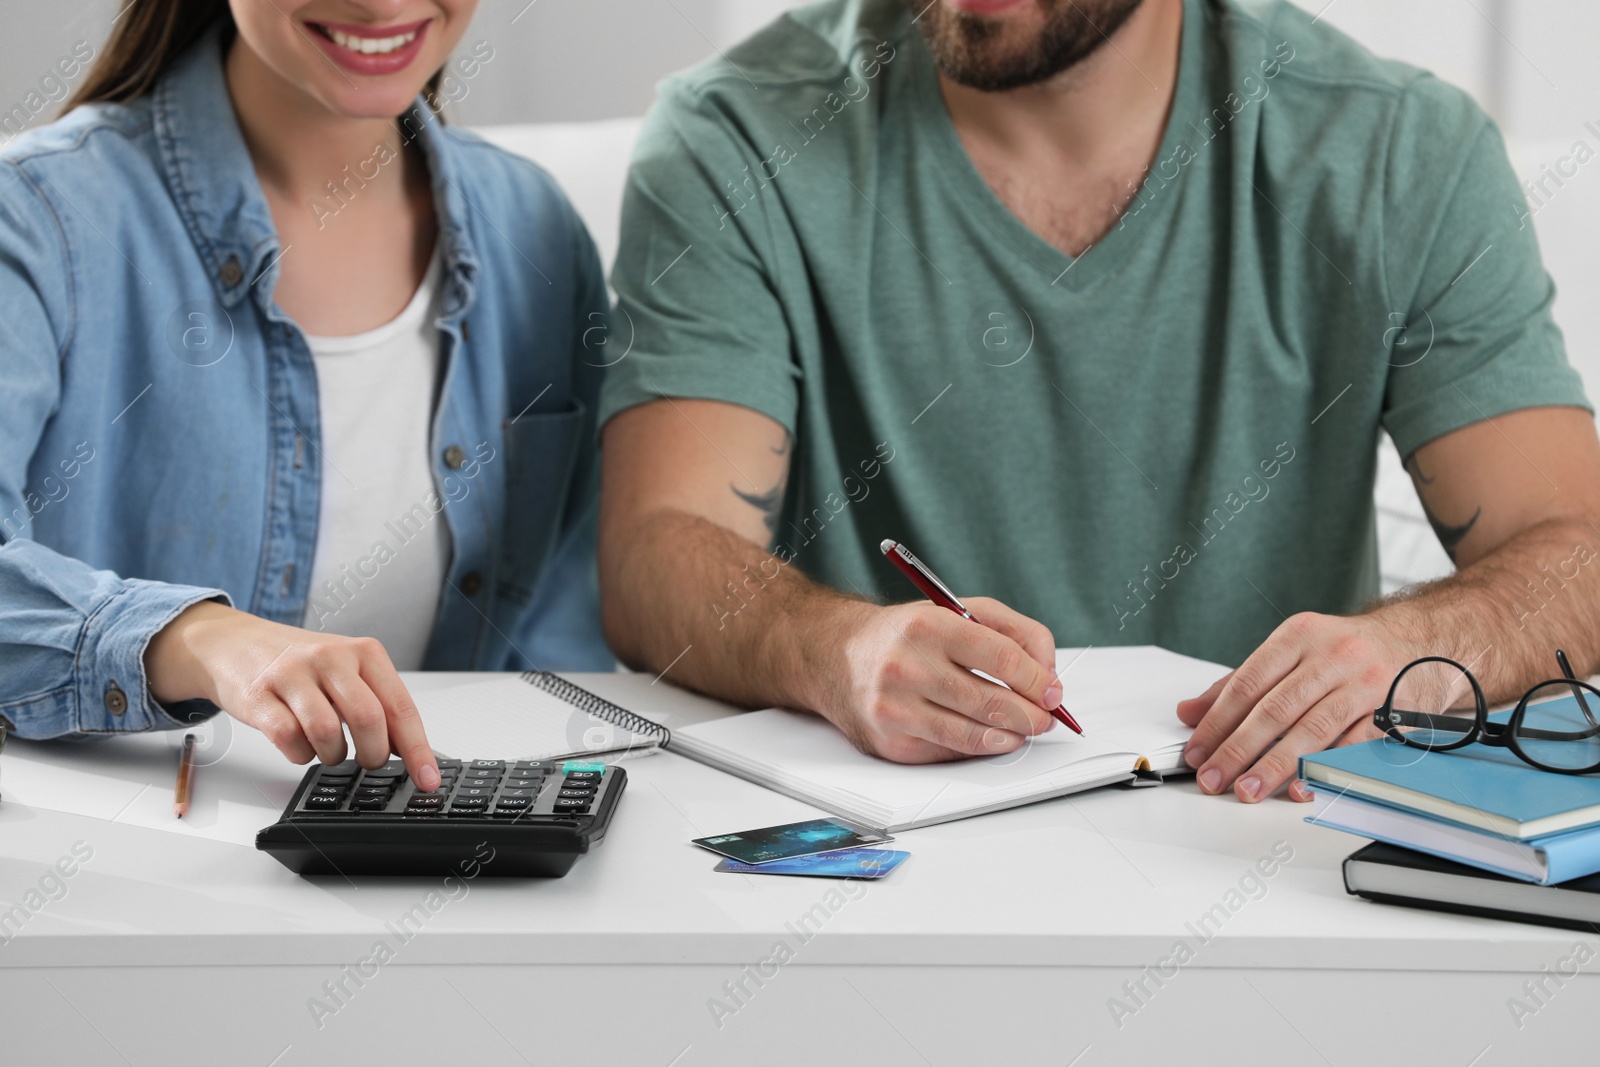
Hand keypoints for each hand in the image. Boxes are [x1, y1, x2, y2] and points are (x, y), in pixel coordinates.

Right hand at [145, 602, 439, 790]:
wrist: (232, 642)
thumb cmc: (298, 663)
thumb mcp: (347, 670)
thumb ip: (377, 703)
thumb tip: (406, 750)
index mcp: (364, 652)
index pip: (401, 706)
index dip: (417, 749)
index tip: (427, 779)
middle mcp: (331, 658)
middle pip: (369, 719)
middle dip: (373, 755)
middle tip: (368, 762)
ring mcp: (293, 674)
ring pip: (327, 732)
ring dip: (333, 756)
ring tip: (329, 750)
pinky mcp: (259, 694)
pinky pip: (288, 738)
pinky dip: (299, 754)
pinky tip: (300, 746)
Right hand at [815, 596, 1064, 762]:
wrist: (837, 656)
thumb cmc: (906, 634)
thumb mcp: (958, 611)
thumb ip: (1013, 631)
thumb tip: (1048, 673)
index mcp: (928, 625)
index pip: (1001, 658)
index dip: (1037, 680)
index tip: (1053, 692)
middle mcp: (907, 666)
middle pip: (991, 702)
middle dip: (1031, 715)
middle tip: (1046, 718)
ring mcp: (895, 708)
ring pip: (972, 736)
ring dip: (1010, 737)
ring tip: (1024, 731)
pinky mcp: (890, 742)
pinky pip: (949, 753)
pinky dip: (976, 748)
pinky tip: (987, 737)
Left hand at [1177, 611, 1409, 802]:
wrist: (1419, 639)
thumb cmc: (1345, 651)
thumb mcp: (1291, 651)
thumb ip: (1239, 683)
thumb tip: (1189, 712)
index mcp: (1298, 636)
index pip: (1247, 683)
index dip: (1217, 721)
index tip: (1196, 752)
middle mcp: (1331, 655)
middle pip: (1276, 708)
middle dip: (1238, 749)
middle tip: (1213, 779)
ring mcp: (1365, 682)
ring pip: (1312, 728)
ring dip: (1276, 764)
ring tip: (1249, 789)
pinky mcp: (1392, 710)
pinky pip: (1354, 745)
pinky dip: (1327, 769)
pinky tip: (1301, 786)